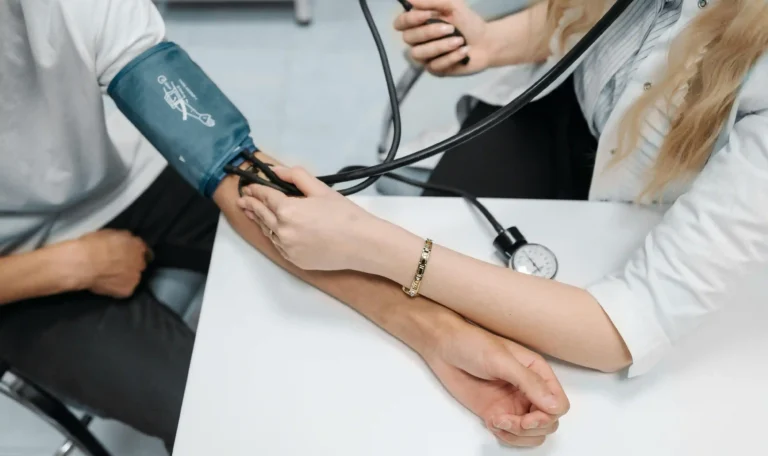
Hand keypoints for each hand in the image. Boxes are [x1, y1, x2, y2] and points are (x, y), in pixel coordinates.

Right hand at [74, 229, 150, 297]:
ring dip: (124, 277)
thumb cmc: (92, 246)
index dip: (131, 252)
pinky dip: (117, 288)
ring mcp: (136, 276)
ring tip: (107, 276)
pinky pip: (124, 289)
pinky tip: (106, 284)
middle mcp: (140, 261)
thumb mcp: (110, 233)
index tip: (123, 255)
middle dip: (129, 265)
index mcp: (137, 245)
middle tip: (114, 266)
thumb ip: (123, 238)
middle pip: (138, 264)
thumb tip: (124, 242)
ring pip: (132, 277)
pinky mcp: (128, 290)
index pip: (141, 249)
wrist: (84, 263)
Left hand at [237, 166, 379, 271]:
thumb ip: (295, 176)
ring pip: (268, 232)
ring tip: (253, 213)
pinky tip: (273, 230)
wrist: (362, 244)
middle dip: (251, 205)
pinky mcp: (295, 260)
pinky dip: (274, 235)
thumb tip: (276, 171)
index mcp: (288, 211)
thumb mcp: (320, 189)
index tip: (250, 186)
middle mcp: (283, 231)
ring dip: (260, 221)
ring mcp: (288, 248)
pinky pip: (279, 245)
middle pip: (262, 215)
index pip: (265, 197)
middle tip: (243, 200)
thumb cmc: (345, 216)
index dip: (256, 190)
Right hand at [394, 0, 491, 75]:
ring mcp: (425, 57)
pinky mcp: (435, 70)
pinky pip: (435, 65)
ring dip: (441, 46)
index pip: (400, 23)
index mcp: (418, 24)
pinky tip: (464, 51)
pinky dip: (452, 57)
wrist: (486, 42)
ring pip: (419, 54)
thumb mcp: (452, 5)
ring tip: (460, 40)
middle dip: (430, 32)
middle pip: (408, 38)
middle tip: (451, 28)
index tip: (429, 14)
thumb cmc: (468, 22)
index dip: (410, 19)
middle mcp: (418, 41)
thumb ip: (431, 1)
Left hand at [424, 313, 569, 446]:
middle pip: (548, 423)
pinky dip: (506, 436)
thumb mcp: (502, 360)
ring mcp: (513, 403)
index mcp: (537, 372)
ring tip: (498, 421)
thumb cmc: (472, 344)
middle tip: (510, 421)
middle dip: (532, 428)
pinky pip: (513, 435)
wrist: (444, 348)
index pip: (559, 405)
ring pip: (533, 434)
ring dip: (519, 435)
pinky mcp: (497, 413)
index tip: (528, 418)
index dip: (547, 416)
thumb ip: (529, 383)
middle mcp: (529, 390)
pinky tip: (492, 422)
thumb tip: (555, 406)